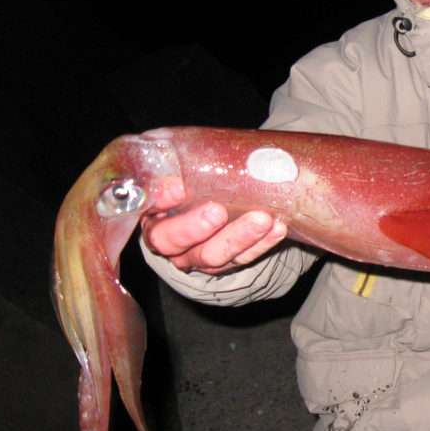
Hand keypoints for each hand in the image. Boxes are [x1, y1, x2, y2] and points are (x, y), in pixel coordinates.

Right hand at [141, 176, 286, 273]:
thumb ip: (172, 169)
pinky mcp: (228, 261)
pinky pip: (245, 257)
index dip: (163, 206)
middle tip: (218, 211)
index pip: (152, 222)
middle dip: (198, 228)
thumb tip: (173, 169)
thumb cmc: (189, 183)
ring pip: (216, 255)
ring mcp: (200, 257)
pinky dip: (263, 243)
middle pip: (180, 245)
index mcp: (154, 223)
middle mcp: (173, 246)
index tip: (178, 188)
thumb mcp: (177, 172)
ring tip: (262, 219)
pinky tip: (277, 227)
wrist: (210, 203)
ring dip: (240, 237)